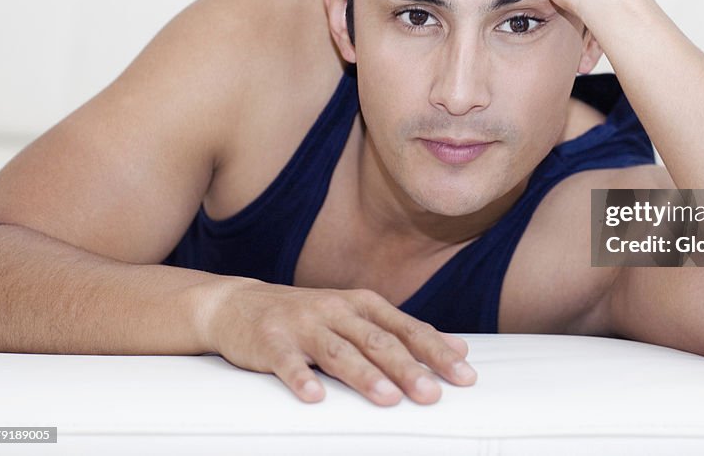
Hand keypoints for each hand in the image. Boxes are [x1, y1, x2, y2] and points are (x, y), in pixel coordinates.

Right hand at [203, 279, 476, 405]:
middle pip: (377, 341)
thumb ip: (404, 332)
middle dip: (408, 368)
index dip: (437, 351)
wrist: (239, 304)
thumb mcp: (359, 316)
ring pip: (338, 351)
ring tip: (388, 398)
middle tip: (433, 394)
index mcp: (363, 305)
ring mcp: (303, 324)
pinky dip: (300, 379)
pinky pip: (286, 363)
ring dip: (364, 375)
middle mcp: (337, 310)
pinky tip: (314, 398)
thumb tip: (460, 348)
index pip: (407, 329)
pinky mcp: (270, 342)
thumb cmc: (310, 316)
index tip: (464, 375)